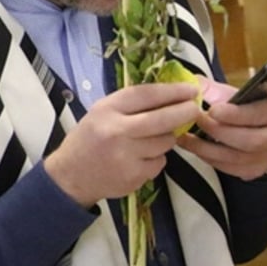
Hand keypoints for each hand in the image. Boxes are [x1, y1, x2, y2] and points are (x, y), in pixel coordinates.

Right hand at [45, 83, 201, 206]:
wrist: (71, 176)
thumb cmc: (88, 139)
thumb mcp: (101, 113)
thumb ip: (130, 105)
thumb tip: (170, 95)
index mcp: (106, 110)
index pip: (145, 95)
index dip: (172, 91)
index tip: (190, 89)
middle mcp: (116, 131)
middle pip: (161, 119)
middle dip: (184, 112)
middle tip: (195, 109)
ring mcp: (126, 155)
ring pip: (165, 142)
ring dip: (166, 139)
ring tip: (151, 140)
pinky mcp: (134, 175)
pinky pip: (159, 162)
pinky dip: (156, 159)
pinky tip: (140, 159)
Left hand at [177, 77, 266, 179]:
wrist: (256, 130)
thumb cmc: (244, 108)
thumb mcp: (236, 94)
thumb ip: (215, 90)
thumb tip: (194, 85)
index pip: (258, 113)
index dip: (234, 114)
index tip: (212, 110)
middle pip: (249, 140)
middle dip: (218, 131)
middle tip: (197, 121)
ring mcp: (266, 157)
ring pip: (235, 157)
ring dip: (206, 147)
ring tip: (185, 136)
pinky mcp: (252, 170)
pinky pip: (227, 167)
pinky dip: (207, 157)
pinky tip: (192, 146)